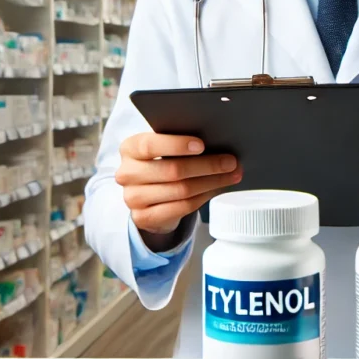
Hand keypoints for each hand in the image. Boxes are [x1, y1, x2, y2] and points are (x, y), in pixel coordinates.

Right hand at [116, 133, 241, 248]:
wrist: (147, 196)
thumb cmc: (161, 164)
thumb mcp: (163, 149)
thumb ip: (181, 143)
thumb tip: (218, 141)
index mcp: (129, 149)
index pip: (149, 145)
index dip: (176, 145)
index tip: (202, 145)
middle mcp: (126, 173)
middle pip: (172, 170)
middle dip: (207, 165)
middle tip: (231, 162)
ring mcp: (132, 198)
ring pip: (181, 190)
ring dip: (212, 182)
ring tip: (231, 175)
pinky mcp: (143, 217)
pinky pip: (182, 207)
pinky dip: (204, 196)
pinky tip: (216, 189)